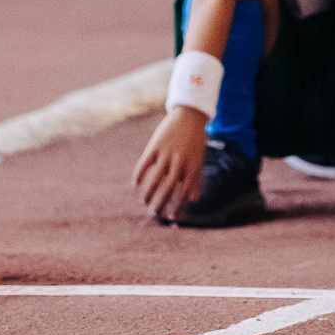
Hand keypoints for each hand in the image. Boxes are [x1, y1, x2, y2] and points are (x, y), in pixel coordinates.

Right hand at [133, 107, 209, 221]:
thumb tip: (193, 200)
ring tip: (143, 202)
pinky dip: (139, 175)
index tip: (171, 218)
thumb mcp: (199, 160)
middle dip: (160, 203)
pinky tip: (135, 185)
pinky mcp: (156, 145)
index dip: (177, 207)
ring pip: (155, 178)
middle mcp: (179, 162)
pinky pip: (145, 163)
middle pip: (168, 188)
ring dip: (148, 192)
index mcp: (192, 167)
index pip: (184, 193)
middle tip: (153, 214)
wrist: (190, 116)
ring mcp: (167, 154)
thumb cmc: (196, 141)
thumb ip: (196, 181)